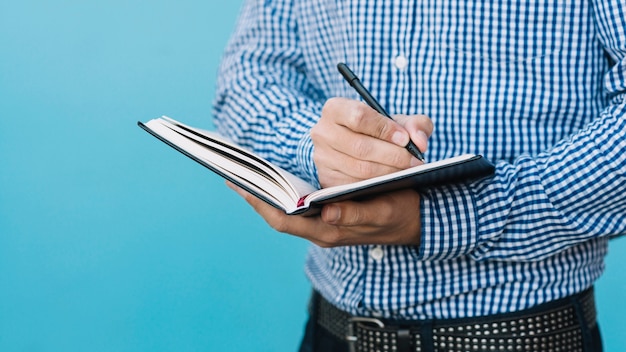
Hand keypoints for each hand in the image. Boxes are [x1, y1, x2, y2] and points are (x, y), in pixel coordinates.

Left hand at [227, 181, 420, 246]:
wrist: (416, 222)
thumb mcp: (383, 212)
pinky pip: (297, 211)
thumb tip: (328, 211)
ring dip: (265, 197)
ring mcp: (324, 226)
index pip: (285, 219)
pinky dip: (282, 196)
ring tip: (245, 176)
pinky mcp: (329, 218)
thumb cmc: (400, 213)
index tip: (239, 184)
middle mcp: (322, 231)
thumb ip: (357, 214)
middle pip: (278, 217)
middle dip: (255, 198)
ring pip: (285, 214)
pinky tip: (275, 181)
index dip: (261, 202)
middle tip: (232, 176)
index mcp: (332, 231)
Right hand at [311, 97, 432, 187]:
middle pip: (360, 146)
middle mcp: (322, 132)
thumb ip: (416, 124)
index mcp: (334, 108)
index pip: (359, 116)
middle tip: (414, 161)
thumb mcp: (399, 122)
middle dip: (392, 155)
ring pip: (359, 168)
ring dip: (388, 172)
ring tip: (407, 171)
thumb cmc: (380, 132)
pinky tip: (392, 181)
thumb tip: (419, 141)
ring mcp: (321, 157)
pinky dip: (377, 185)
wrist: (358, 149)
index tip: (405, 139)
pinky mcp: (326, 179)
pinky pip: (354, 185)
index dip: (385, 128)